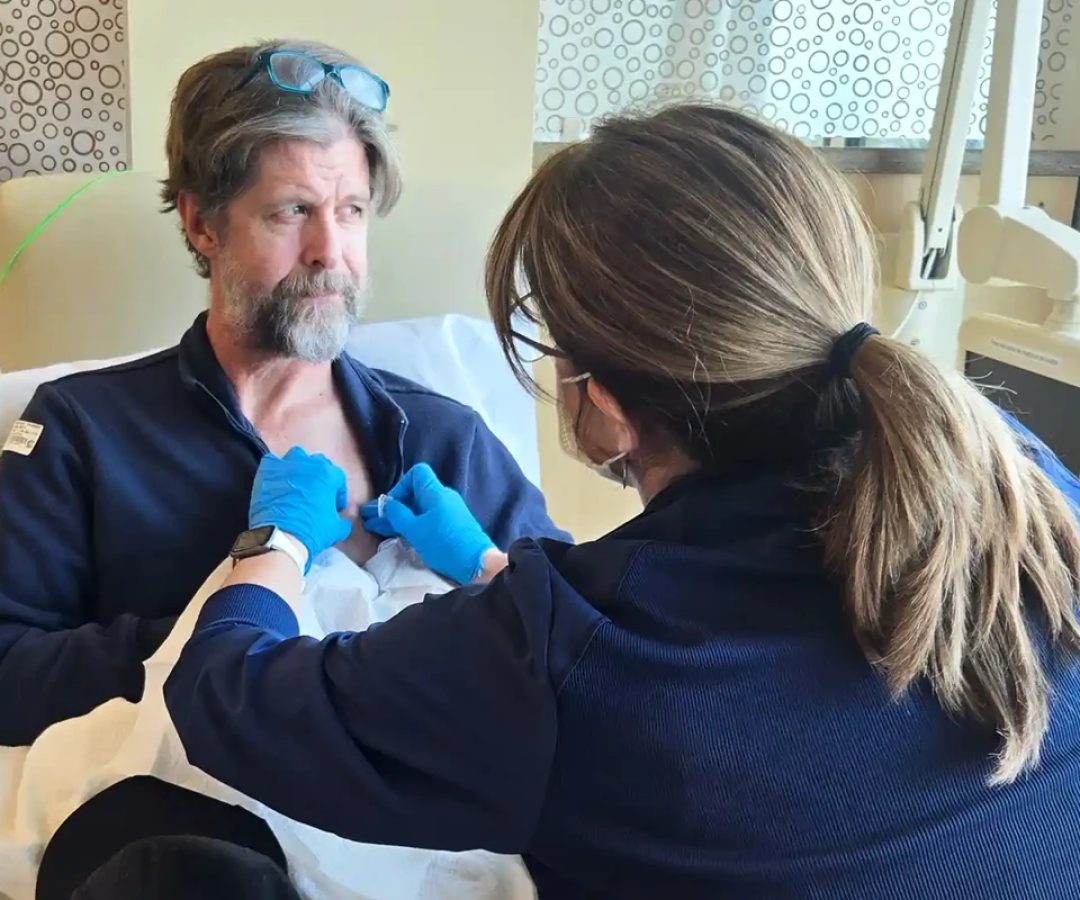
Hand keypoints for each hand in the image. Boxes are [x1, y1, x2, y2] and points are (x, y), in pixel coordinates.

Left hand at [249, 447, 352, 572]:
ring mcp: (287, 465)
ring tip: (296, 484)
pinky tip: (277, 481)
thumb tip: (342, 520)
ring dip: (299, 468)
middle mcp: (309, 463)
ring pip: (297, 457)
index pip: (338, 477)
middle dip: (319, 478)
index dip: (337, 493)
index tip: (334, 506)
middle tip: (316, 495)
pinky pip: (273, 461)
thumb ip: (343, 520)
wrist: (281, 536)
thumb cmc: (313, 531)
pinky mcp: (267, 470)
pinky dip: (276, 469)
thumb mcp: (337, 529)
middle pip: (319, 463)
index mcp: (329, 474)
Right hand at [361, 463, 495, 583]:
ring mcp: (449, 511)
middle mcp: (444, 497)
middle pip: (416, 492)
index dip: (401, 486)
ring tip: (382, 530)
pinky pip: (429, 519)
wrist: (476, 563)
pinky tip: (402, 535)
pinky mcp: (452, 525)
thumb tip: (387, 504)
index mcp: (435, 492)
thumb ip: (398, 514)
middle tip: (376, 521)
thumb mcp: (414, 530)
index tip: (392, 506)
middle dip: (396, 506)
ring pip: (421, 508)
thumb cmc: (444, 544)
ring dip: (402, 517)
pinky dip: (414, 524)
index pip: (416, 473)